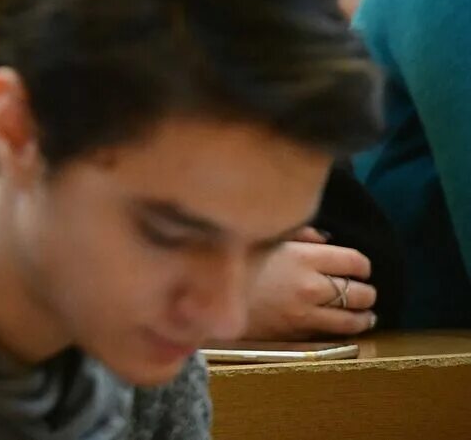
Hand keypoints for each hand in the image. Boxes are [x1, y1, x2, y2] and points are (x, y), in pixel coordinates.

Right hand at [244, 230, 377, 339]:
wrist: (203, 297)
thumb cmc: (231, 261)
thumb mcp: (262, 237)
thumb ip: (297, 235)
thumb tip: (325, 239)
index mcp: (304, 257)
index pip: (355, 262)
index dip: (362, 265)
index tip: (360, 268)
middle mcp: (311, 286)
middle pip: (359, 292)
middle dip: (366, 291)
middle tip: (364, 291)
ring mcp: (306, 313)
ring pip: (353, 319)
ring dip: (364, 315)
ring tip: (365, 314)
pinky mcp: (296, 334)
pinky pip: (332, 334)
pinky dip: (345, 330)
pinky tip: (345, 328)